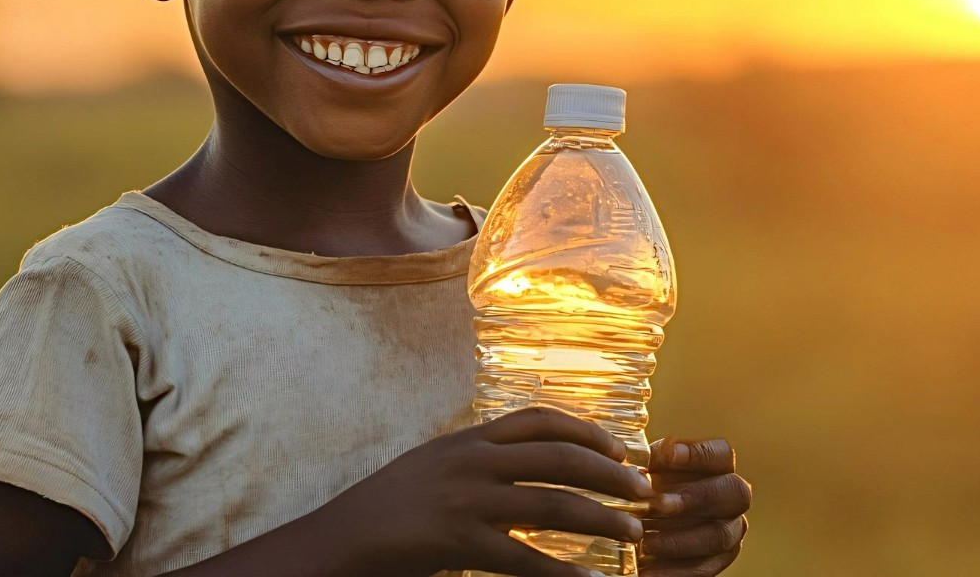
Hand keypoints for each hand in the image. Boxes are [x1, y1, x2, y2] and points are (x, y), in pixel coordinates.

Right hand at [317, 406, 651, 576]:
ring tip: (633, 533)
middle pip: (559, 456)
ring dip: (602, 519)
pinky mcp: (458, 542)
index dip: (586, 429)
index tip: (620, 447)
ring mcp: (466, 500)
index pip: (538, 419)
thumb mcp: (430, 467)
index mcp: (467, 439)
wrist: (335, 541)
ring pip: (554, 504)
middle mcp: (472, 461)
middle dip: (611, 473)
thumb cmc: (382, 510)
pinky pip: (525, 560)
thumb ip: (473, 462)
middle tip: (644, 491)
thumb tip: (516, 468)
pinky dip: (564, 574)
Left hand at [639, 437, 751, 575]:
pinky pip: (704, 568)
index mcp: (719, 468)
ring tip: (647, 543)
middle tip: (659, 505)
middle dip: (695, 497)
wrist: (649, 529)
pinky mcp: (718, 562)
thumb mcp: (651, 470)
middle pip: (733, 492)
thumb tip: (638, 461)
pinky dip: (674, 570)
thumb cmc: (652, 488)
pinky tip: (648, 569)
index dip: (699, 453)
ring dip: (680, 539)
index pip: (722, 454)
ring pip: (719, 535)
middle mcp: (732, 498)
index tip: (668, 455)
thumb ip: (651, 462)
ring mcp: (730, 531)